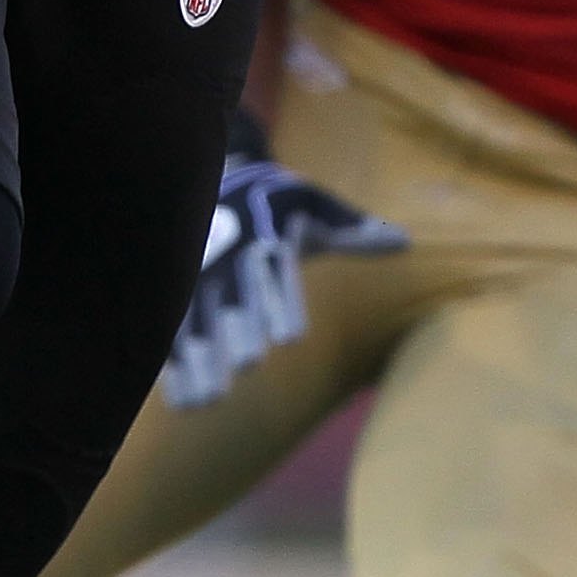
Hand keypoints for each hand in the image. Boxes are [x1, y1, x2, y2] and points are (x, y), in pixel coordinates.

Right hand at [161, 143, 407, 409]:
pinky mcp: (179, 290)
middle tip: (249, 365)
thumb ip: (354, 229)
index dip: (280, 300)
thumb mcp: (315, 204)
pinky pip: (172, 328)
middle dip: (238, 329)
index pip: (274, 268)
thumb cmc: (277, 201)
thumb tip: (403, 242)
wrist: (219, 176)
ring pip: (193, 317)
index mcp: (266, 232)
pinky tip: (181, 400)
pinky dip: (174, 364)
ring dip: (199, 358)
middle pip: (232, 295)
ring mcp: (198, 272)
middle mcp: (229, 253)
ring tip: (207, 400)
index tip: (291, 337)